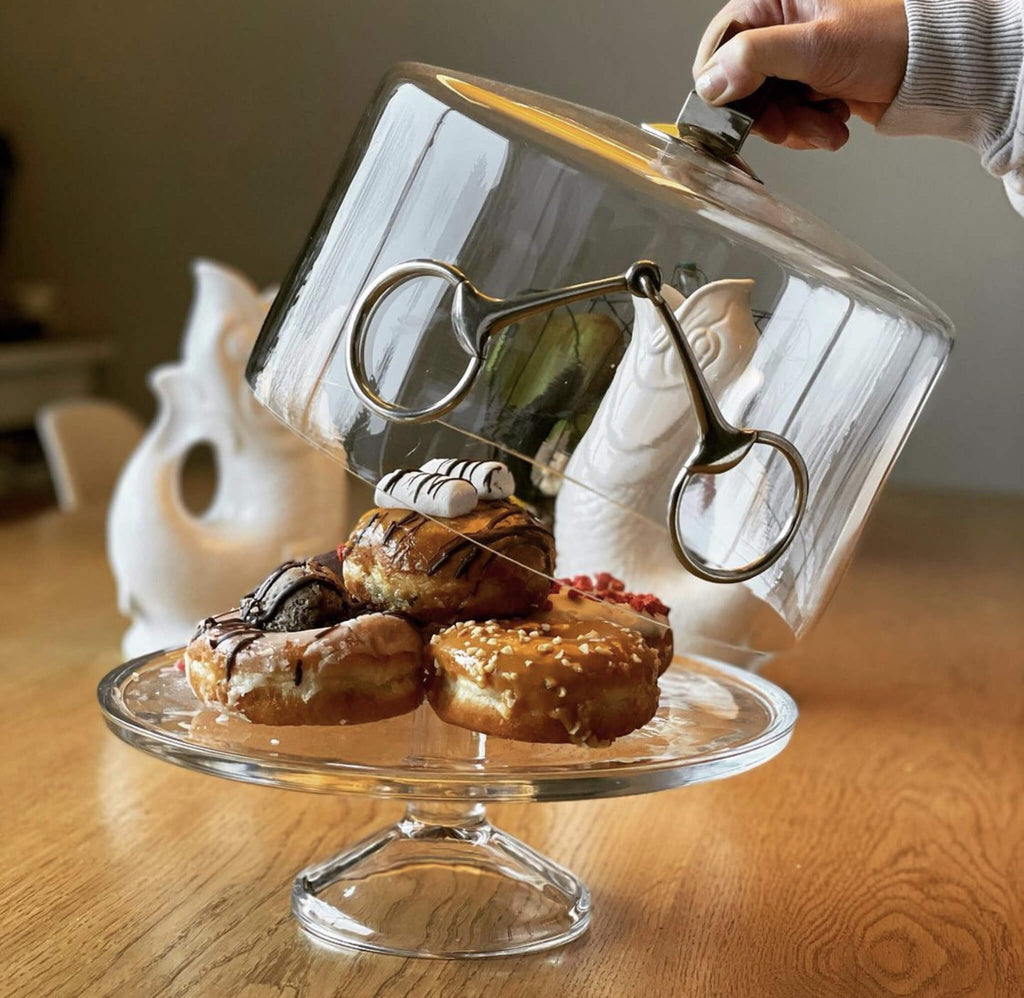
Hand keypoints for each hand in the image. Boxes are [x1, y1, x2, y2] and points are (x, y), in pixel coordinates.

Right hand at [693, 0, 908, 149]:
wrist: (939, 68)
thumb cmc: (891, 40)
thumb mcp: (816, 47)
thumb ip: (754, 58)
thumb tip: (709, 82)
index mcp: (774, 0)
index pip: (718, 45)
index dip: (723, 84)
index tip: (744, 109)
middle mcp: (781, 27)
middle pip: (740, 84)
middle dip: (767, 114)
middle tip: (790, 126)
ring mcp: (796, 58)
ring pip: (765, 107)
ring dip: (793, 128)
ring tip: (826, 126)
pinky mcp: (811, 84)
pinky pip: (789, 117)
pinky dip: (809, 129)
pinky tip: (835, 122)